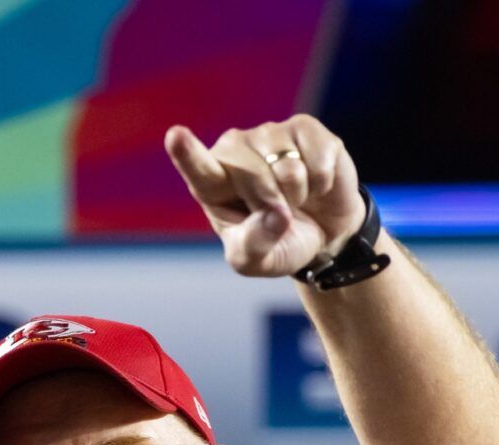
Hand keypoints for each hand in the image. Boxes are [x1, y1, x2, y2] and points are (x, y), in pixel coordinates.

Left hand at [164, 114, 367, 278]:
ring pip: (288, 169)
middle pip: (254, 176)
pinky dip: (322, 181)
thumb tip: (277, 217)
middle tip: (279, 214)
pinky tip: (316, 182)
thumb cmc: (277, 244)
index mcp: (212, 183)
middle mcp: (235, 149)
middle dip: (273, 205)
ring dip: (299, 195)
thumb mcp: (255, 261)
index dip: (187, 153)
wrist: (321, 232)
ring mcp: (270, 133)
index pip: (198, 168)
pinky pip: (318, 157)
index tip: (175, 136)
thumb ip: (253, 248)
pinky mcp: (304, 128)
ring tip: (296, 197)